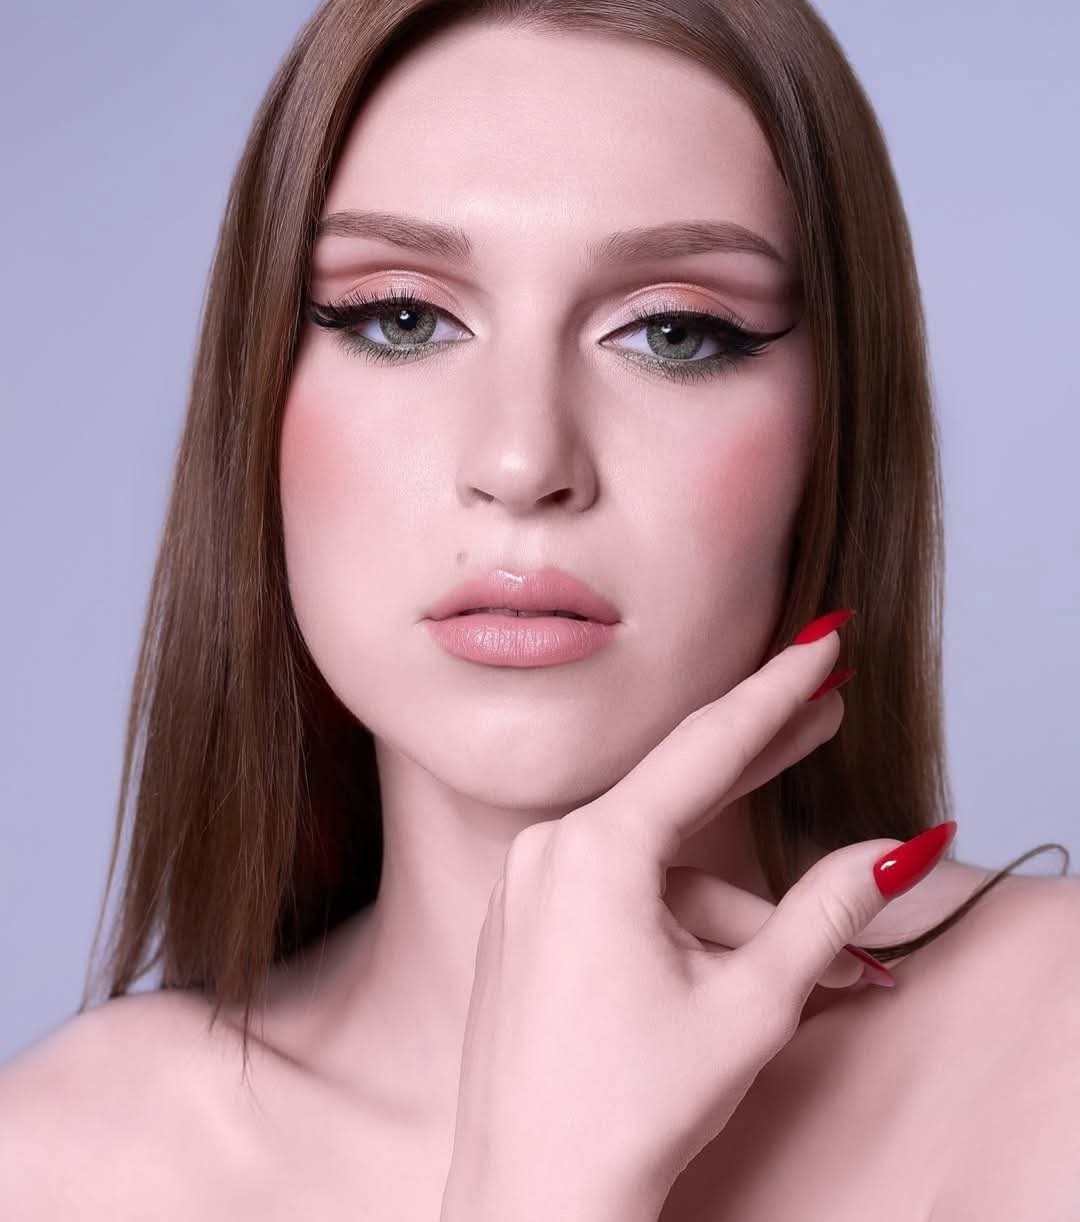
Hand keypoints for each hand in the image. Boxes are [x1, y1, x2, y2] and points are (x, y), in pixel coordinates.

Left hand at [440, 614, 955, 1218]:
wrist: (530, 1199)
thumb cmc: (629, 1107)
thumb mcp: (750, 1002)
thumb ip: (826, 912)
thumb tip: (896, 851)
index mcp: (596, 850)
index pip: (706, 745)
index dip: (777, 690)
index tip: (823, 639)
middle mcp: (549, 848)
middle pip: (679, 787)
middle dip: (760, 757)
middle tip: (827, 710)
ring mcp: (529, 884)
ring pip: (658, 862)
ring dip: (731, 902)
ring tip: (796, 967)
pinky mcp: (525, 920)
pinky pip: (617, 890)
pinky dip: (678, 915)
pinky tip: (722, 965)